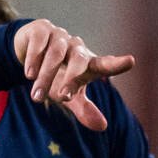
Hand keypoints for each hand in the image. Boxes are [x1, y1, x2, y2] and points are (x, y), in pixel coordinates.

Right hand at [11, 19, 134, 131]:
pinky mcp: (40, 30)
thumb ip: (84, 109)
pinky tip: (29, 73)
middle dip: (71, 79)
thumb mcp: (68, 94)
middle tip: (64, 98)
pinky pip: (39, 43)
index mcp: (87, 62)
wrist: (27, 52)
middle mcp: (76, 47)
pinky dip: (34, 59)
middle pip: (79, 60)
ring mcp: (59, 36)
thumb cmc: (55, 76)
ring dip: (45, 77)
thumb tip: (103, 127)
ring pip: (55, 54)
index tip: (130, 61)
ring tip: (36, 97)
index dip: (116, 63)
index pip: (104, 64)